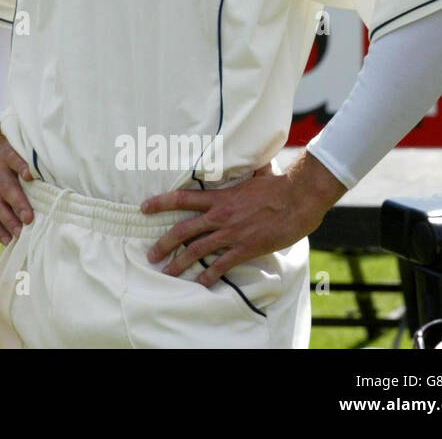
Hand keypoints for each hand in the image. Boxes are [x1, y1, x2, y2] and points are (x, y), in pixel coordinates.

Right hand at [0, 122, 33, 245]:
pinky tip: (7, 240)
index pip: (14, 160)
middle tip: (29, 219)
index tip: (30, 176)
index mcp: (6, 156)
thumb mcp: (15, 148)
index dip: (22, 167)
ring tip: (20, 234)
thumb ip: (29, 161)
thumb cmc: (6, 154)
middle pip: (6, 188)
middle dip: (18, 204)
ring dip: (8, 221)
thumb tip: (55, 174)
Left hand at [140, 154, 345, 286]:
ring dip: (179, 263)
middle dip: (163, 243)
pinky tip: (200, 284)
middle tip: (151, 254)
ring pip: (197, 250)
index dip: (160, 202)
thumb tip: (240, 157)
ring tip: (166, 273)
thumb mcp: (252, 175)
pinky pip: (222, 265)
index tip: (143, 208)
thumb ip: (241, 172)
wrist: (298, 200)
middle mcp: (220, 216)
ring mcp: (231, 233)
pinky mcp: (245, 248)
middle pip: (183, 230)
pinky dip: (209, 276)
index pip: (182, 198)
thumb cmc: (277, 186)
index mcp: (219, 197)